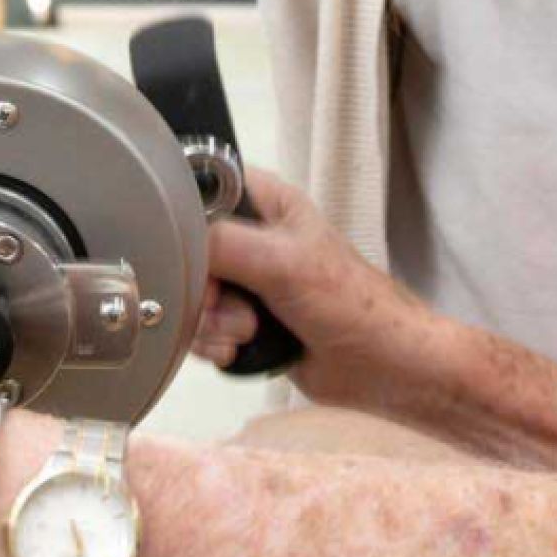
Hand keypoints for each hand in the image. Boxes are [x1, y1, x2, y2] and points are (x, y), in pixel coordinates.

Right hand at [190, 167, 448, 411]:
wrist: (377, 365)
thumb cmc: (348, 304)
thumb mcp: (282, 261)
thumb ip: (224, 243)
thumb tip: (178, 246)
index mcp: (263, 202)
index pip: (200, 191)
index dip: (187, 223)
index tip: (198, 255)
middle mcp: (249, 236)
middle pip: (186, 253)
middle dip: (202, 290)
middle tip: (228, 306)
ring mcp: (244, 280)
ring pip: (190, 296)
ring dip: (209, 323)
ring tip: (244, 332)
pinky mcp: (240, 320)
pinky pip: (200, 327)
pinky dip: (212, 344)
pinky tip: (237, 350)